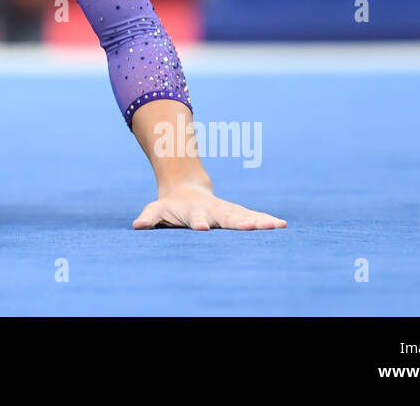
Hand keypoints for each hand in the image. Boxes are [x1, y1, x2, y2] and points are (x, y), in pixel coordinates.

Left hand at [133, 178, 286, 230]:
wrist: (185, 190)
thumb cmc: (170, 207)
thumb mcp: (156, 210)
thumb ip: (149, 217)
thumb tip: (137, 226)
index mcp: (193, 213)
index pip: (197, 219)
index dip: (199, 223)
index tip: (203, 228)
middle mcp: (213, 211)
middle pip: (226, 217)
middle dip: (238, 222)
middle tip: (251, 227)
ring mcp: (226, 211)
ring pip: (244, 216)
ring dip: (259, 221)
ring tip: (275, 226)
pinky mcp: (237, 214)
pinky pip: (254, 217)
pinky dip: (266, 221)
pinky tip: (282, 225)